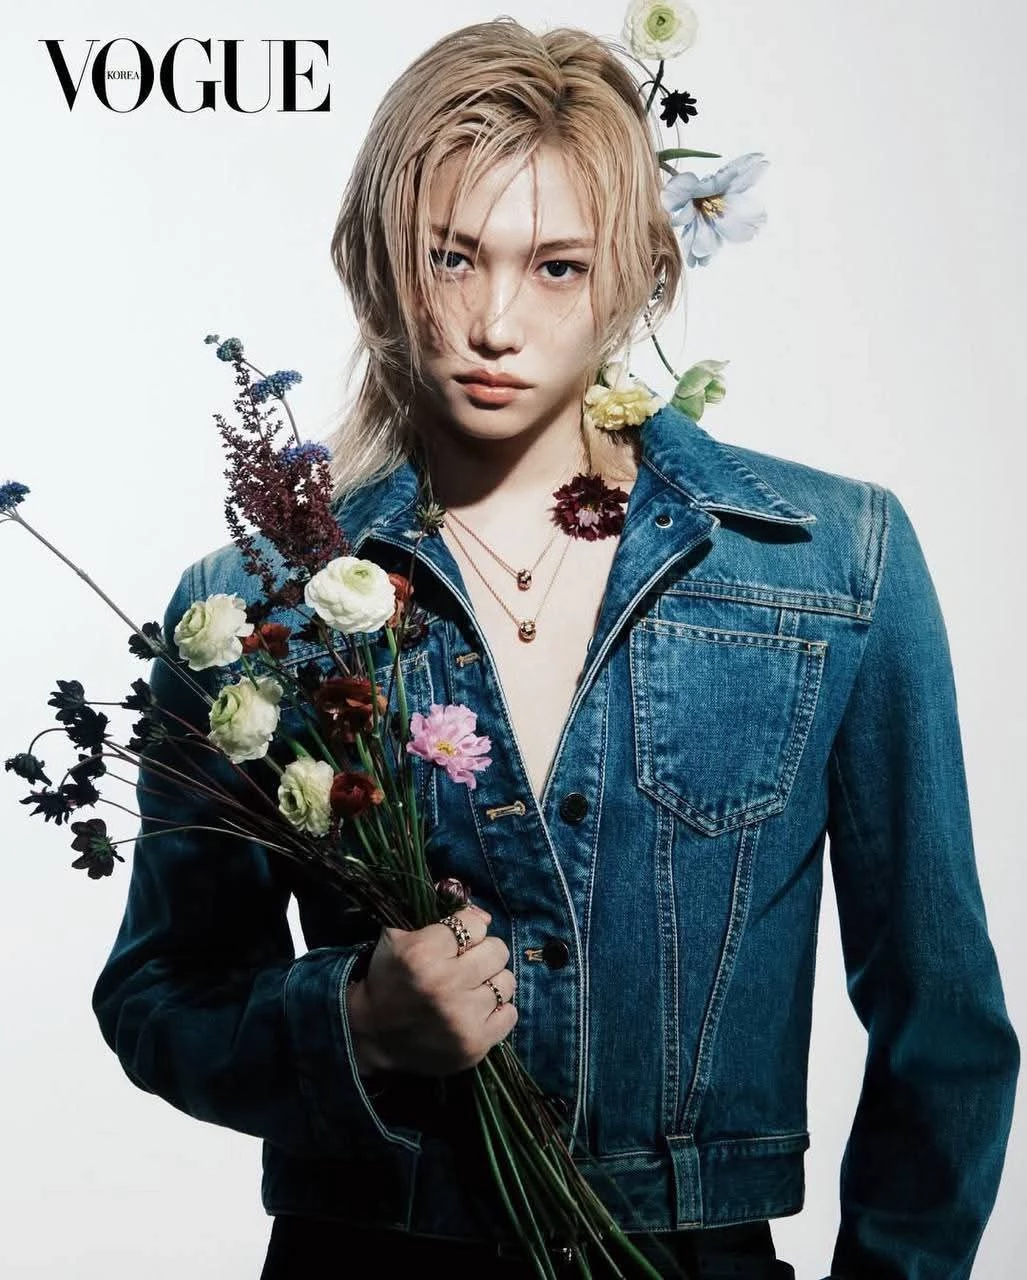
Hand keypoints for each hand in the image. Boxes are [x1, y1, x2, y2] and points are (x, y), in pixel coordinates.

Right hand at [346, 903, 517, 1076]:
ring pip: (506, 982)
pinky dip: (497, 1011)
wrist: (371, 1035)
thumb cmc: (388, 980)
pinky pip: (510, 1016)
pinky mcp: (473, 1045)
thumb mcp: (400, 937)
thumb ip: (443, 920)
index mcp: (423, 952)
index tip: (457, 942)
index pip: (475, 924)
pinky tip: (478, 1010)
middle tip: (469, 965)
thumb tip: (485, 917)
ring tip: (473, 989)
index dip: (468, 929)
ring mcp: (461, 1017)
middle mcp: (445, 983)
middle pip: (497, 951)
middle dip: (484, 953)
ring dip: (492, 982)